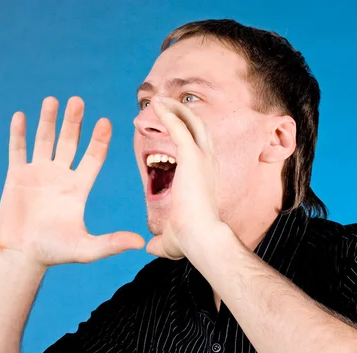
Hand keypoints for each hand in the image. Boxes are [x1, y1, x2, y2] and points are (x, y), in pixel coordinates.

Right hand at [0, 96, 144, 266]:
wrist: (24, 256)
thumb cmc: (56, 252)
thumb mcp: (88, 249)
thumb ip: (112, 243)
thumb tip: (140, 244)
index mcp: (79, 187)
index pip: (93, 157)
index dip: (98, 140)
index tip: (105, 122)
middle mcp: (61, 176)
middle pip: (70, 142)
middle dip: (74, 122)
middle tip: (78, 101)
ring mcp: (39, 174)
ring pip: (45, 140)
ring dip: (48, 121)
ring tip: (53, 100)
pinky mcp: (17, 177)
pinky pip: (18, 151)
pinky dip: (19, 134)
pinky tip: (21, 116)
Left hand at [145, 97, 224, 259]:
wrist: (200, 238)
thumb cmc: (190, 242)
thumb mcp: (171, 238)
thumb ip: (160, 241)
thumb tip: (149, 249)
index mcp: (205, 178)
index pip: (198, 149)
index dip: (186, 136)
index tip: (171, 128)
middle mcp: (208, 163)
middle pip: (199, 129)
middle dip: (183, 115)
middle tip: (166, 104)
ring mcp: (202, 158)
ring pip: (191, 123)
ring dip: (176, 109)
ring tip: (159, 98)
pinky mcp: (192, 156)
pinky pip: (179, 127)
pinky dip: (169, 113)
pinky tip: (156, 104)